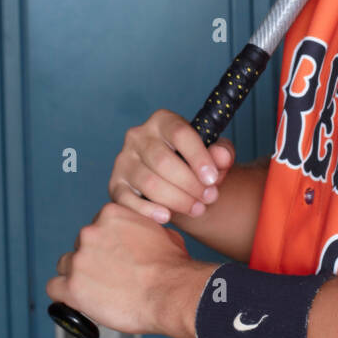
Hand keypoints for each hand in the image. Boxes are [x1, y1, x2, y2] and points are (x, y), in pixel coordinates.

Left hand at [46, 202, 218, 337]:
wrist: (170, 292)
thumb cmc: (171, 267)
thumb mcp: (161, 232)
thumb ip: (140, 230)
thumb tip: (139, 238)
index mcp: (110, 215)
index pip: (96, 227)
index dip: (105, 244)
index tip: (113, 256)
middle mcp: (90, 232)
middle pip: (80, 245)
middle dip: (92, 259)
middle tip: (109, 275)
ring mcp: (79, 259)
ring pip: (66, 266)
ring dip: (77, 276)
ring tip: (97, 290)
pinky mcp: (72, 287)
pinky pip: (54, 288)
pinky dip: (65, 295)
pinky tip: (78, 300)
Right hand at [107, 109, 234, 223]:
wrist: (176, 181)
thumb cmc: (195, 163)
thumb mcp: (213, 155)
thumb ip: (222, 153)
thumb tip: (222, 157)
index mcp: (162, 120)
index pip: (180, 134)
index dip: (198, 157)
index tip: (213, 179)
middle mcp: (138, 136)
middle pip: (163, 161)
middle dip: (190, 184)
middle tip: (209, 198)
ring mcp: (123, 160)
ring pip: (149, 182)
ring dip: (176, 199)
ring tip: (197, 208)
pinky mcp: (115, 185)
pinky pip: (127, 200)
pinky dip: (148, 211)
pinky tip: (167, 216)